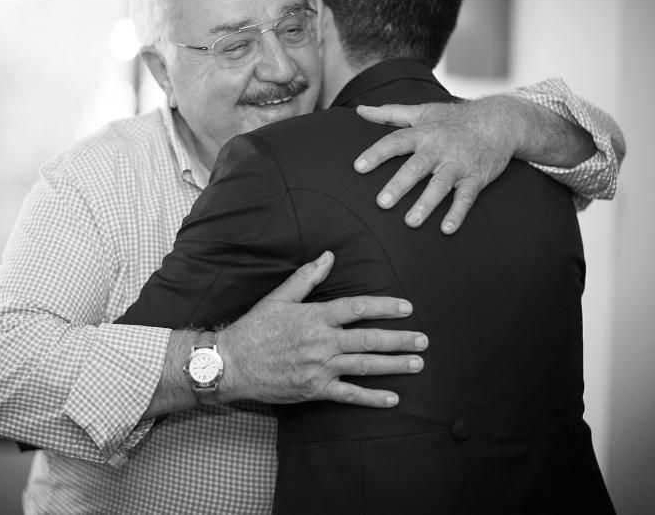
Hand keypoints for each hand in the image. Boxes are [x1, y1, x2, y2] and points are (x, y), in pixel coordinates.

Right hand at [219, 251, 427, 407]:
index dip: (384, 306)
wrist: (232, 364)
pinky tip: (392, 399)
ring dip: (394, 365)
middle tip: (423, 340)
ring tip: (417, 364)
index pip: (357, 308)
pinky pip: (349, 395)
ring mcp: (320, 368)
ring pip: (365, 365)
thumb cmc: (254, 328)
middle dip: (399, 339)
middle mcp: (322, 342)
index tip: (406, 307)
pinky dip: (372, 398)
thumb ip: (307, 277)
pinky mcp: (315, 390)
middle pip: (369, 339)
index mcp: (315, 317)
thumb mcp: (278, 297)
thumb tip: (329, 256)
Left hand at [353, 99, 516, 232]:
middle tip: (382, 203)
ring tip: (410, 222)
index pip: (395, 142)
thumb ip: (390, 113)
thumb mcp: (422, 111)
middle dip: (399, 185)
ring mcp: (458, 163)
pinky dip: (457, 213)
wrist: (500, 120)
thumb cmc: (454, 119)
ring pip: (440, 184)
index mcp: (423, 133)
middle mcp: (439, 148)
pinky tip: (446, 229)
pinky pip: (466, 197)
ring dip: (426, 203)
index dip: (376, 153)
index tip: (358, 167)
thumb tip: (360, 110)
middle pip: (416, 166)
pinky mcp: (476, 177)